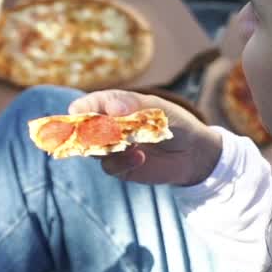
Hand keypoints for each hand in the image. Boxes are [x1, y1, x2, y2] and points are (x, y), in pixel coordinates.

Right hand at [67, 89, 222, 186]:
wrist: (194, 152)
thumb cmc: (175, 122)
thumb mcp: (158, 107)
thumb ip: (134, 104)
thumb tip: (112, 109)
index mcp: (113, 105)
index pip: (90, 104)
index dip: (82, 108)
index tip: (77, 112)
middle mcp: (107, 126)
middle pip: (84, 128)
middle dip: (87, 131)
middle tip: (98, 132)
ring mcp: (112, 147)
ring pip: (93, 149)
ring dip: (106, 147)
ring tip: (128, 143)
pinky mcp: (119, 167)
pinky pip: (109, 166)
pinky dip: (121, 161)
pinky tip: (140, 156)